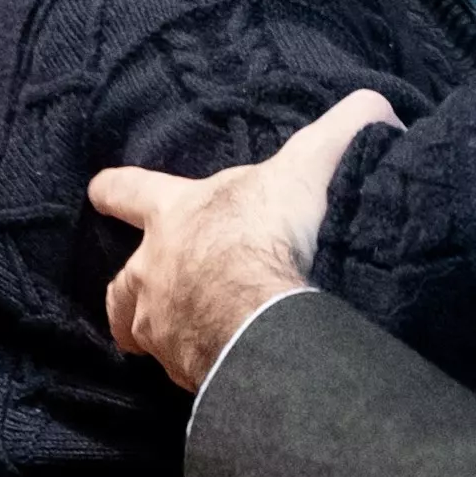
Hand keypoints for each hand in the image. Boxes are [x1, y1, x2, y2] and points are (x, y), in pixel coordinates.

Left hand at [89, 90, 402, 389]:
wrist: (260, 312)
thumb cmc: (268, 230)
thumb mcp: (308, 165)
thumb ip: (341, 131)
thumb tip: (378, 106)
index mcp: (171, 215)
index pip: (127, 190)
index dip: (114, 189)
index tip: (96, 190)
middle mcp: (152, 272)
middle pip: (120, 284)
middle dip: (128, 291)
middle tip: (139, 300)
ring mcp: (161, 326)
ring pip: (138, 333)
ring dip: (156, 334)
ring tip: (182, 339)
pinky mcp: (182, 368)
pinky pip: (182, 370)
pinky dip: (197, 367)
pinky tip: (219, 367)